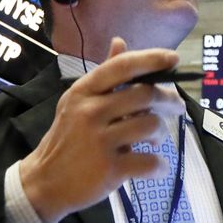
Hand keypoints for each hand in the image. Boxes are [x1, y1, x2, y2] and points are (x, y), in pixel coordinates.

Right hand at [19, 37, 185, 222]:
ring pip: (151, 125)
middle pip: (145, 94)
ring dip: (161, 132)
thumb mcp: (77, 103)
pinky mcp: (109, 169)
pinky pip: (150, 161)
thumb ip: (104, 76)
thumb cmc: (67, 139)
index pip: (122, 66)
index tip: (174, 59)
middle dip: (169, 99)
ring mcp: (99, 141)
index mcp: (83, 92)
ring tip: (154, 139)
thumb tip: (120, 41)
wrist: (45, 182)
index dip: (152, 59)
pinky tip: (156, 166)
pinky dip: (160, 165)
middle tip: (177, 107)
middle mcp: (90, 112)